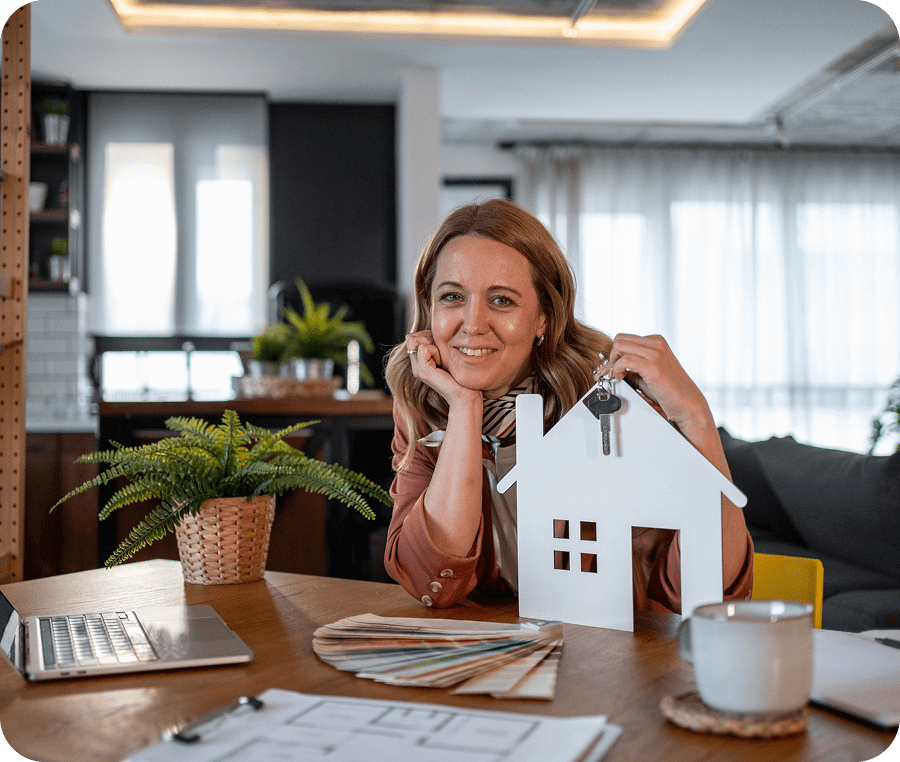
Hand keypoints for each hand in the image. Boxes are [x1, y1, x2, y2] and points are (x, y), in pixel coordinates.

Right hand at [406, 331, 479, 407]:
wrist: (466, 395)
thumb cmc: (461, 375)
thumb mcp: (447, 355)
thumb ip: (436, 345)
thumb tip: (431, 332)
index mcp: (421, 362)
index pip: (413, 337)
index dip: (427, 335)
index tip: (441, 346)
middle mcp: (416, 366)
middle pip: (412, 338)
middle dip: (428, 338)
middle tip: (442, 352)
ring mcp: (418, 370)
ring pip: (416, 341)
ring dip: (433, 345)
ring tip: (443, 359)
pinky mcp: (422, 371)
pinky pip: (424, 348)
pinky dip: (436, 351)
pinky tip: (442, 363)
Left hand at [595, 334, 712, 431]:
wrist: (686, 404)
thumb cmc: (668, 391)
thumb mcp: (646, 373)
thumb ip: (630, 366)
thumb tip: (609, 367)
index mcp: (655, 342)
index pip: (624, 339)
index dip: (613, 355)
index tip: (610, 369)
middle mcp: (656, 343)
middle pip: (619, 340)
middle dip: (611, 357)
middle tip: (613, 373)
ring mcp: (656, 353)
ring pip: (619, 346)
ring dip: (612, 363)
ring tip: (617, 376)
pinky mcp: (653, 366)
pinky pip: (624, 360)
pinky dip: (617, 369)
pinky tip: (621, 378)